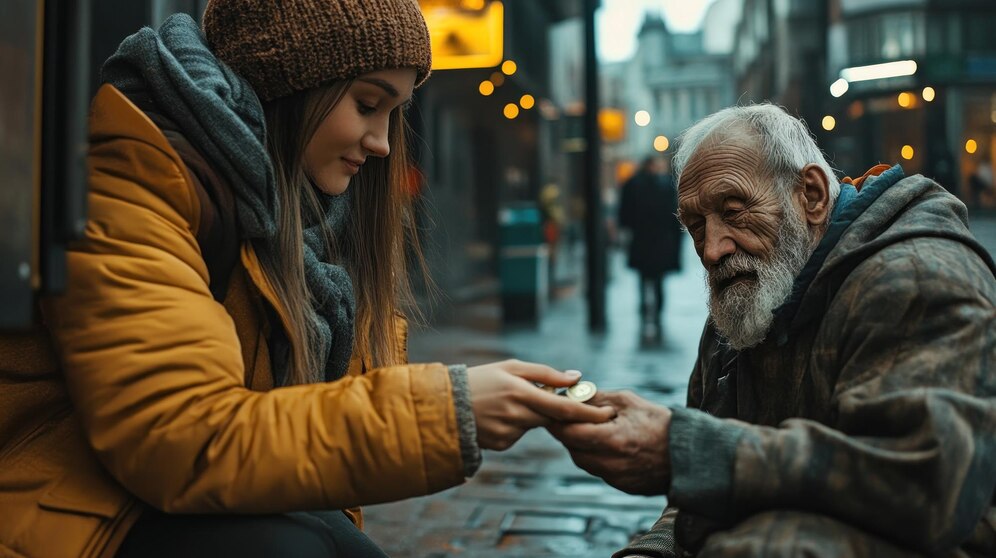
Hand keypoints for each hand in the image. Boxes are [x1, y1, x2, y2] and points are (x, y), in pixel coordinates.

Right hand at [467, 360, 615, 450]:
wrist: (445, 405)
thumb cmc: (482, 379)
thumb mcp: (512, 367)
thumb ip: (546, 374)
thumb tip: (576, 377)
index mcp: (522, 393)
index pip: (565, 409)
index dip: (589, 414)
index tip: (608, 414)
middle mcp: (518, 415)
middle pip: (553, 419)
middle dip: (560, 412)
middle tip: (549, 399)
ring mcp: (510, 433)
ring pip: (535, 425)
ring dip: (532, 415)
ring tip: (507, 403)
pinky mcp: (502, 445)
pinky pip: (520, 434)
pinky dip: (516, 425)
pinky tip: (498, 416)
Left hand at [547, 390, 671, 494]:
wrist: (690, 454)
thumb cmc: (660, 423)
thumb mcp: (629, 402)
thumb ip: (598, 399)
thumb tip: (572, 396)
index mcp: (612, 440)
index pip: (568, 432)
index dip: (557, 420)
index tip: (552, 409)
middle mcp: (610, 464)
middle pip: (572, 447)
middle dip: (566, 431)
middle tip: (565, 416)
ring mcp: (615, 478)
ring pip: (583, 460)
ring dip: (579, 444)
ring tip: (587, 427)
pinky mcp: (621, 486)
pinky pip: (598, 470)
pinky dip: (595, 456)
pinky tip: (604, 443)